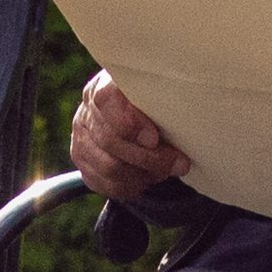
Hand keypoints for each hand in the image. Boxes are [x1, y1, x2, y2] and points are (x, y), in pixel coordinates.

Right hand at [70, 70, 189, 200]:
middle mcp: (87, 111)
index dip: (129, 122)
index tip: (154, 138)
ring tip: (166, 170)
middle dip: (150, 157)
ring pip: (109, 167)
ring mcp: (81, 137)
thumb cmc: (152, 98)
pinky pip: (103, 183)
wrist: (134, 110)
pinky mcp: (81, 161)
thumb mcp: (158, 90)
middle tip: (179, 162)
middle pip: (112, 141)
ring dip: (143, 174)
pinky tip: (148, 178)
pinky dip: (130, 186)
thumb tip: (190, 108)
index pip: (106, 100)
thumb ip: (164, 96)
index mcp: (104, 85)